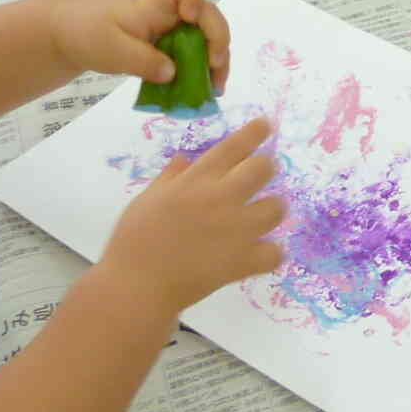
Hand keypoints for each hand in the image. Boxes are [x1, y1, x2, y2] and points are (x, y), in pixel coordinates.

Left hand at [51, 0, 234, 91]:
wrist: (69, 37)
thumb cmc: (87, 33)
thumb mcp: (111, 50)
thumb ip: (142, 61)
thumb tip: (173, 74)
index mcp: (152, 4)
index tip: (191, 18)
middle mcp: (169, 14)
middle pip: (206, 15)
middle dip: (217, 40)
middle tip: (215, 67)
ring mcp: (171, 30)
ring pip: (205, 38)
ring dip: (216, 61)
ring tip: (215, 89)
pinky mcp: (169, 47)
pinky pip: (193, 55)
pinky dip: (202, 71)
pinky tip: (203, 91)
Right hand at [97, 117, 285, 312]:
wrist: (136, 286)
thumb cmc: (133, 240)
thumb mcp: (146, 200)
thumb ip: (170, 178)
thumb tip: (186, 159)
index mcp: (195, 181)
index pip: (233, 147)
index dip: (254, 132)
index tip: (265, 125)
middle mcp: (221, 199)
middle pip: (264, 169)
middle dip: (266, 168)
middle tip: (260, 176)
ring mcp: (236, 230)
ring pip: (277, 208)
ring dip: (272, 209)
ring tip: (262, 216)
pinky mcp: (242, 261)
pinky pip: (275, 252)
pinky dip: (271, 253)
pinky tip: (261, 252)